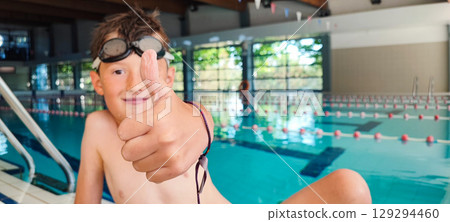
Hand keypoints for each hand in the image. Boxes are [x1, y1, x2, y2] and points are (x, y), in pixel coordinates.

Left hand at [117, 50, 212, 182]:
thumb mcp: (162, 92)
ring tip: (155, 147)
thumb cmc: (174, 110)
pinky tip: (163, 157)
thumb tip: (147, 52)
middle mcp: (164, 137)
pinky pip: (151, 176)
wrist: (202, 129)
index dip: (130, 129)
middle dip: (135, 146)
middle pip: (128, 152)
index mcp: (156, 118)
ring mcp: (171, 155)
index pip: (123, 133)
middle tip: (147, 137)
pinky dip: (154, 169)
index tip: (141, 125)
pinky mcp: (177, 169)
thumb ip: (150, 76)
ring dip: (144, 158)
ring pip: (138, 166)